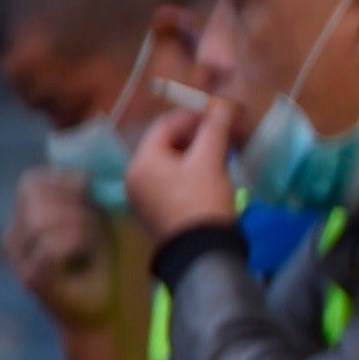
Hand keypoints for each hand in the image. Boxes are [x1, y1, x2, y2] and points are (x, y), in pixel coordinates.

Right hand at [4, 165, 132, 333]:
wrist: (114, 308)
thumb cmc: (114, 256)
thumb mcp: (104, 211)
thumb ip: (91, 186)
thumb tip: (87, 169)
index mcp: (27, 215)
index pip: (33, 181)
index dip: (68, 184)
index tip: (94, 206)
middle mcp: (14, 234)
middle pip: (33, 195)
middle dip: (75, 205)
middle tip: (96, 229)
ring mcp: (19, 258)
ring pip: (42, 219)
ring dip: (81, 225)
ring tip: (92, 244)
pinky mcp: (31, 277)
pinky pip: (53, 245)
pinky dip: (78, 244)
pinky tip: (86, 257)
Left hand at [124, 91, 238, 242]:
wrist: (203, 255)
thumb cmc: (203, 201)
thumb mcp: (210, 161)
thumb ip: (215, 128)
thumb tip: (223, 104)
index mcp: (142, 162)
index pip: (166, 125)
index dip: (195, 115)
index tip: (220, 115)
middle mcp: (135, 178)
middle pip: (166, 144)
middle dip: (196, 136)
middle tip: (223, 135)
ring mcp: (142, 198)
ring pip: (170, 164)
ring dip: (195, 154)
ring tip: (222, 155)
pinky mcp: (155, 213)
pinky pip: (171, 183)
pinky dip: (189, 174)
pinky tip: (211, 176)